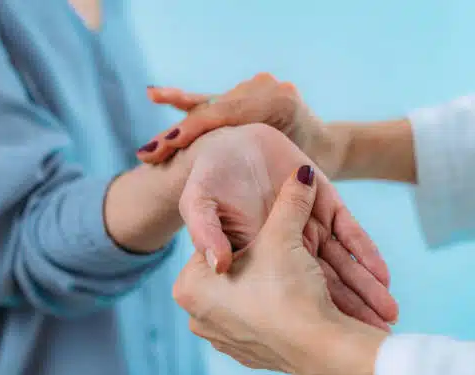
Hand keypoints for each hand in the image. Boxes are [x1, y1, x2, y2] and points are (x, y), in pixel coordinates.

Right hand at [137, 73, 346, 177]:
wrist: (324, 145)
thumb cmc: (316, 167)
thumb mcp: (301, 173)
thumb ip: (277, 174)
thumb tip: (242, 189)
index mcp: (280, 100)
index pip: (226, 114)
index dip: (194, 130)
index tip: (169, 145)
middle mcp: (263, 86)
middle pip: (210, 111)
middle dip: (179, 134)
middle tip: (149, 154)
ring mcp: (250, 87)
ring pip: (206, 108)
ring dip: (178, 128)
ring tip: (150, 150)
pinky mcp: (240, 96)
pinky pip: (209, 101)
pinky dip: (184, 101)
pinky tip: (156, 95)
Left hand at [174, 168, 388, 374]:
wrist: (322, 351)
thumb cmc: (288, 289)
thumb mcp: (284, 235)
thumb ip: (290, 201)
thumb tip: (300, 173)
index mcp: (191, 285)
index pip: (225, 245)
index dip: (256, 231)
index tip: (277, 225)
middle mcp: (199, 316)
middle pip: (246, 273)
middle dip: (276, 260)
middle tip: (290, 245)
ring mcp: (223, 340)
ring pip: (262, 299)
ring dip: (285, 288)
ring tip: (303, 279)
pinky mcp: (251, 357)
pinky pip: (271, 323)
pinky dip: (288, 311)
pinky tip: (306, 302)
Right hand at [177, 123, 396, 328]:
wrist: (229, 141)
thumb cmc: (211, 180)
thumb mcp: (202, 205)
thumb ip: (206, 230)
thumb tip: (219, 261)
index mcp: (252, 260)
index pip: (278, 292)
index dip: (306, 315)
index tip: (333, 339)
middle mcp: (283, 251)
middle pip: (315, 287)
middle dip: (348, 312)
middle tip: (376, 335)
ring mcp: (307, 230)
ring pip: (337, 267)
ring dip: (363, 290)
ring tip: (388, 315)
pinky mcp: (325, 206)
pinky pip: (347, 234)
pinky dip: (364, 252)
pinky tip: (382, 275)